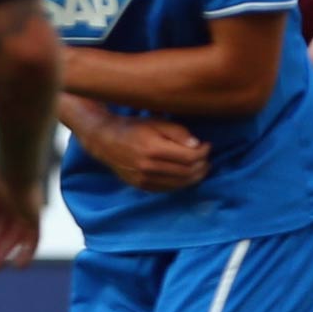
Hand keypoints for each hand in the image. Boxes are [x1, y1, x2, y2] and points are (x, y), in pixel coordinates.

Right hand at [0, 152, 42, 270]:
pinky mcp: (36, 217)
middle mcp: (15, 206)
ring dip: (2, 253)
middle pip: (3, 233)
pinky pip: (34, 240)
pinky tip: (17, 266)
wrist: (14, 160)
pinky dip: (28, 253)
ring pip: (14, 239)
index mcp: (2, 197)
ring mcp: (26, 212)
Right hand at [81, 114, 210, 191]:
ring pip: (180, 184)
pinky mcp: (142, 187)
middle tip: (207, 158)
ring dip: (195, 177)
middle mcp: (149, 167)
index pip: (189, 157)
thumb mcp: (156, 122)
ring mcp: (144, 180)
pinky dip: (181, 183)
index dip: (203, 152)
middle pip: (187, 172)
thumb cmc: (134, 128)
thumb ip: (178, 133)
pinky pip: (168, 189)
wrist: (106, 141)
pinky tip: (186, 175)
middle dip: (202, 166)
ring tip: (200, 168)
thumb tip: (198, 146)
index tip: (207, 145)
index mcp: (153, 149)